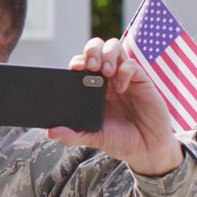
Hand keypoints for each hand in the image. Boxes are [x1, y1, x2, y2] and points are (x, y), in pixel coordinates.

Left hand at [47, 37, 183, 175]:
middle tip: (91, 67)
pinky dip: (124, 71)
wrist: (146, 149)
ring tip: (105, 72)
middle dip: (91, 51)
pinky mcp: (142, 81)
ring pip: (114, 47)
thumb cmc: (119, 139)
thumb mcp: (93, 137)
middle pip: (96, 47)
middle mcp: (107, 78)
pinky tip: (121, 88)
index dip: (76, 61)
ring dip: (107, 54)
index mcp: (92, 87)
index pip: (81, 62)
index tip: (74, 69)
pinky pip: (131, 64)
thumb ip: (73, 135)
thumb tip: (51, 132)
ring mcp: (124, 77)